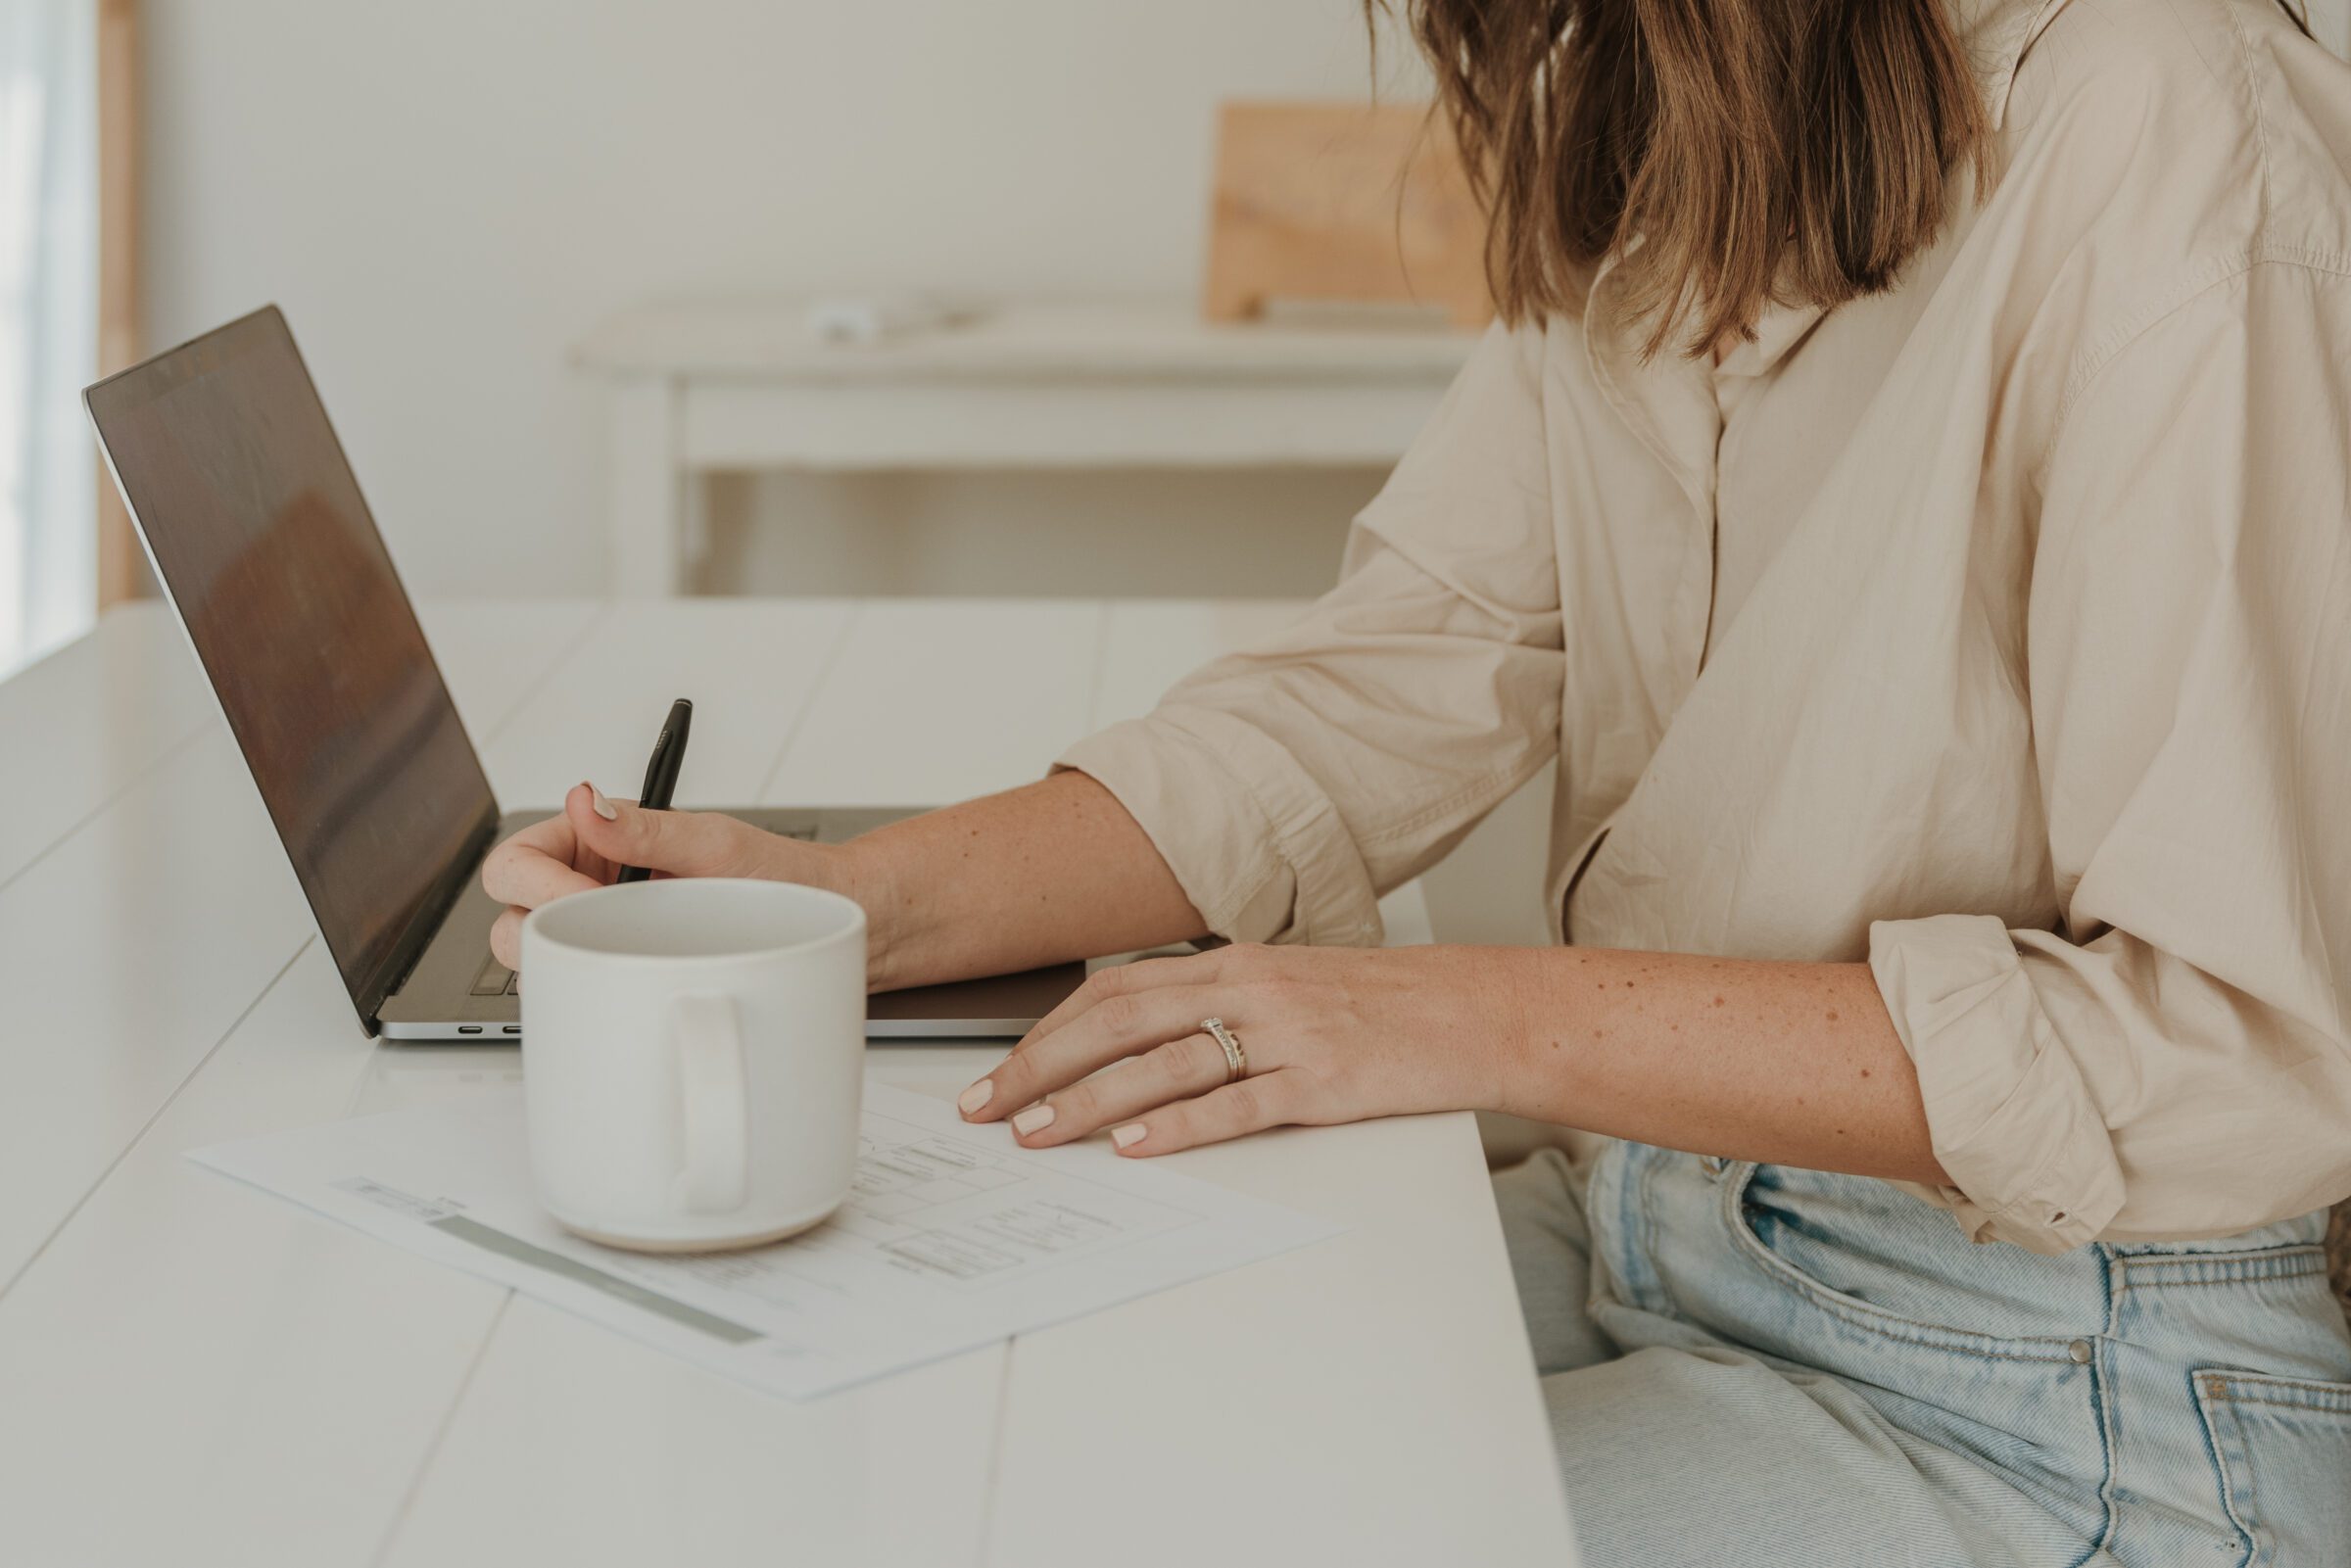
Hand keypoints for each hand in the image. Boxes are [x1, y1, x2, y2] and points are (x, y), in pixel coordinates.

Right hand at [480, 782, 850, 968]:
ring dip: (563, 959)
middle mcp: (589, 881)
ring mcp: (601, 930)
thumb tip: (586, 801)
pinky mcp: (620, 968)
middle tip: (605, 933)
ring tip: (629, 950)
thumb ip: (648, 827)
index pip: (519, 857)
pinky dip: (585, 989)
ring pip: (533, 955)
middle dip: (541, 927)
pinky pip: (574, 986)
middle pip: (511, 911)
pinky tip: (628, 981)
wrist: (824, 922)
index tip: (585, 898)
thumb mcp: (714, 844)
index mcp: (597, 837)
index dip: (536, 883)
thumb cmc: (776, 876)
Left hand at [955, 942, 1528, 1155]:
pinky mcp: (1322, 1081)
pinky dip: (1179, 1125)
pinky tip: (1134, 1144)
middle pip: (1119, 1021)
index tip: (998, 1070)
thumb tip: (1138, 1043)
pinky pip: (1236, 1103)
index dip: (1048, 1031)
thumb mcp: (1289, 988)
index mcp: (1235, 964)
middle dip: (1041, 1066)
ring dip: (1088, 1099)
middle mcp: (1250, 989)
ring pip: (1163, 1063)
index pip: (1116, 990)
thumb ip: (1218, 1007)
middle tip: (987, 1107)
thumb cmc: (1383, 1007)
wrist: (1475, 1012)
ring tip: (1036, 1133)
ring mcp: (1286, 1033)